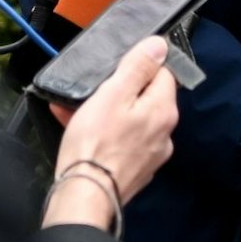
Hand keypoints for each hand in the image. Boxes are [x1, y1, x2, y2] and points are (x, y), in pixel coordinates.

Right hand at [43, 36, 178, 227]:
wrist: (85, 195)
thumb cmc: (95, 144)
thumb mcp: (113, 94)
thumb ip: (138, 67)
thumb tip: (160, 45)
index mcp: (163, 110)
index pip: (163, 73)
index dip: (138, 66)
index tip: (115, 71)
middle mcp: (164, 133)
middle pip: (146, 97)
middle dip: (118, 90)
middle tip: (91, 92)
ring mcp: (151, 154)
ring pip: (130, 120)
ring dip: (106, 111)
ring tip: (76, 110)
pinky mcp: (135, 170)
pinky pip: (122, 141)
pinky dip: (105, 133)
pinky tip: (79, 130)